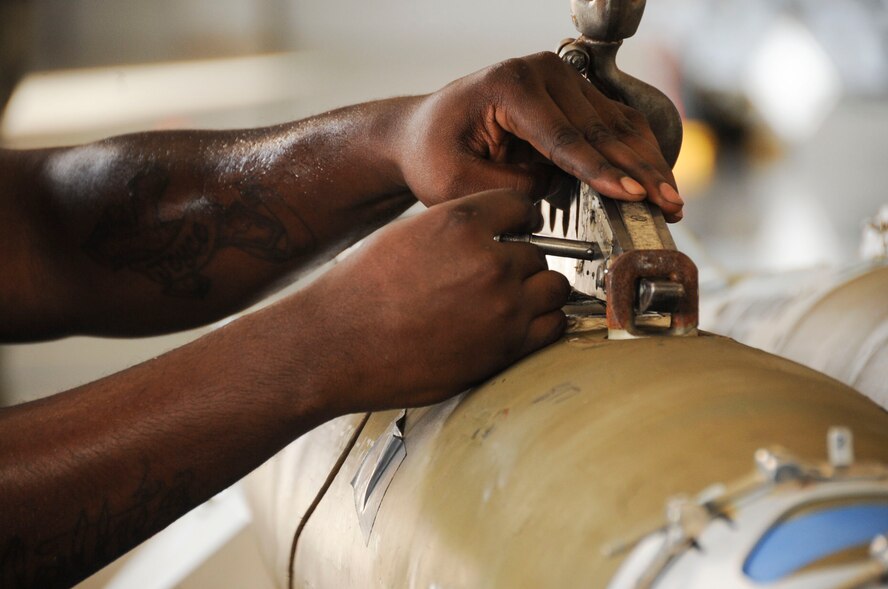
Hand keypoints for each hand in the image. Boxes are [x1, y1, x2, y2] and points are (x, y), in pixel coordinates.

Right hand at [291, 189, 570, 413]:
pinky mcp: (505, 348)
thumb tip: (491, 232)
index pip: (521, 205)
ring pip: (553, 288)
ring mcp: (502, 307)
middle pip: (538, 253)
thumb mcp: (407, 233)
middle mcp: (489, 261)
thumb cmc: (360, 291)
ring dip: (537, 294)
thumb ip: (457, 229)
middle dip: (521, 265)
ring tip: (510, 304)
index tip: (515, 232)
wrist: (337, 343)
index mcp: (461, 223)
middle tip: (497, 279)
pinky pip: (552, 327)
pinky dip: (542, 325)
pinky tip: (518, 327)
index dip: (518, 220)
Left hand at [397, 52, 682, 221]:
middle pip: (601, 128)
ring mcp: (562, 79)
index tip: (630, 195)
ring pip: (618, 124)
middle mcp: (542, 73)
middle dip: (638, 171)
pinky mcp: (574, 95)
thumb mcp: (456, 182)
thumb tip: (558, 193)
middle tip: (666, 205)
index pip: (563, 135)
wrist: (425, 131)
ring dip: (648, 164)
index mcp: (509, 86)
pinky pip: (615, 124)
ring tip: (672, 200)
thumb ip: (509, 189)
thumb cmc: (434, 153)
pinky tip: (656, 181)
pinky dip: (638, 154)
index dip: (599, 169)